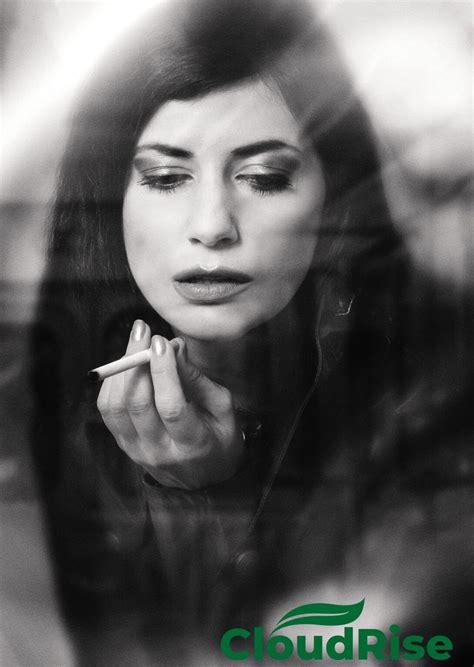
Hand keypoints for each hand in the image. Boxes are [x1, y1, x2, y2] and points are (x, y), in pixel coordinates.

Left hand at [97, 320, 245, 489]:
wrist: (203, 481)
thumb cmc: (219, 438)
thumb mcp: (223, 409)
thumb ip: (198, 380)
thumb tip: (174, 347)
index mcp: (193, 445)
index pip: (171, 407)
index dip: (164, 372)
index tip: (161, 342)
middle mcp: (160, 451)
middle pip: (137, 404)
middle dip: (137, 361)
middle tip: (143, 331)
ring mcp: (137, 451)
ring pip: (116, 407)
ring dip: (121, 369)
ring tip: (135, 343)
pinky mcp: (123, 446)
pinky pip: (108, 411)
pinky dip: (112, 383)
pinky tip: (126, 364)